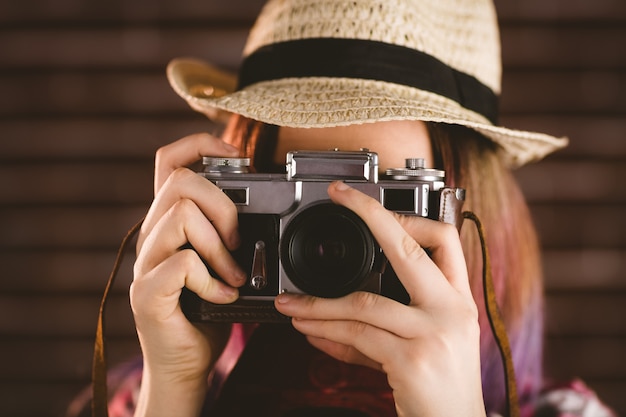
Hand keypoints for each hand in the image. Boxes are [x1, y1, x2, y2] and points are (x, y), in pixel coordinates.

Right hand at [130, 133, 245, 415]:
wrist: (185, 362)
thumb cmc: (207, 310)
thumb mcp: (222, 261)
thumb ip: (229, 232)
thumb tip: (267, 205)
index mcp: (170, 221)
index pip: (169, 161)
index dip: (200, 145)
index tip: (235, 156)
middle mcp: (152, 235)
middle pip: (180, 181)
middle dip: (223, 206)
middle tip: (239, 241)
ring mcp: (145, 263)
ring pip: (180, 215)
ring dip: (219, 246)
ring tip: (233, 275)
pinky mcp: (147, 293)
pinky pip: (182, 263)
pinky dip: (211, 280)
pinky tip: (222, 297)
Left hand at [275, 181, 485, 416]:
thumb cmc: (441, 387)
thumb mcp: (431, 341)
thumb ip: (393, 316)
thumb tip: (337, 305)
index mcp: (459, 299)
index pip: (445, 238)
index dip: (410, 214)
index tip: (376, 205)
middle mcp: (452, 310)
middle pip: (408, 248)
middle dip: (369, 214)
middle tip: (338, 195)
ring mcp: (434, 334)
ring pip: (363, 302)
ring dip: (318, 303)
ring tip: (290, 304)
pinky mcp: (412, 361)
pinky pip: (357, 336)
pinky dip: (326, 332)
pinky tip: (308, 331)